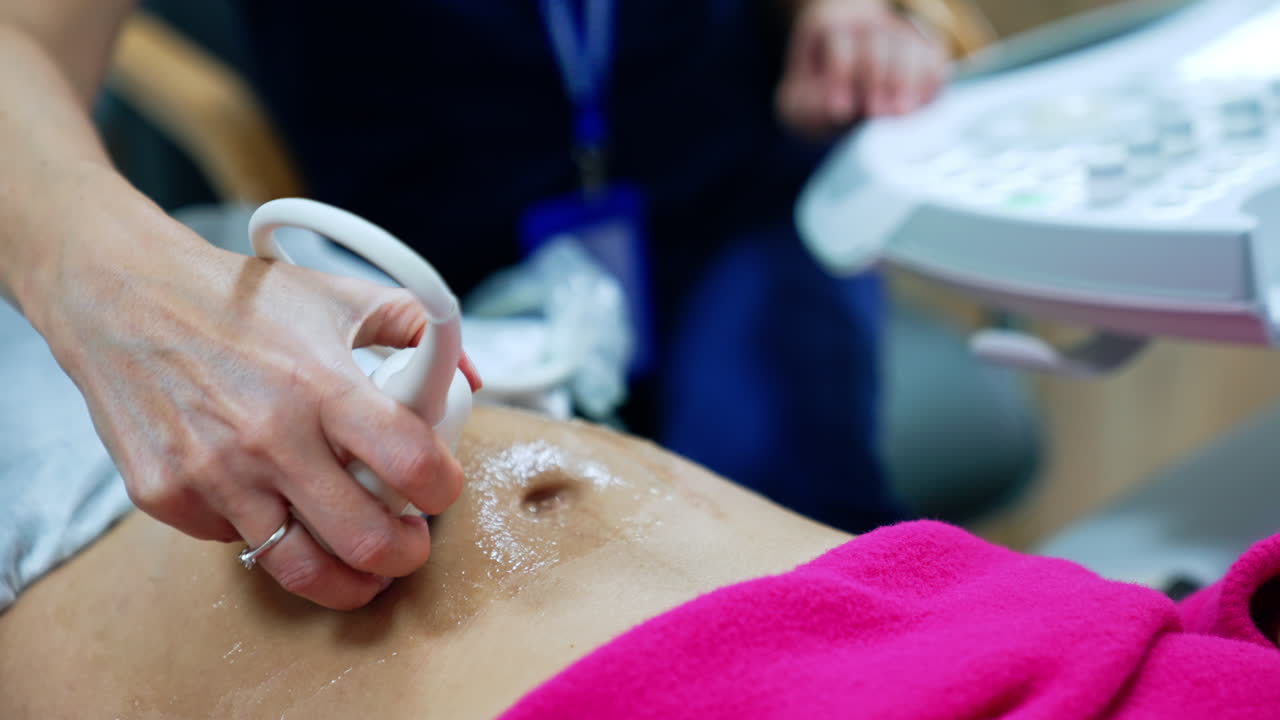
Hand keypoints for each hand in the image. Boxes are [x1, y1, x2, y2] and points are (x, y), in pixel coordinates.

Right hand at [39, 218, 480, 609]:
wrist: (123, 295)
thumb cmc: (243, 299)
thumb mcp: (338, 295)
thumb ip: (416, 327)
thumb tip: (468, 377)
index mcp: (322, 383)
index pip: (411, 463)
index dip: (443, 489)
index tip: (442, 489)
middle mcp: (268, 437)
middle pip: (364, 541)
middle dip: (405, 556)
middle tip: (410, 546)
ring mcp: (213, 474)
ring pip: (300, 569)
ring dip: (347, 580)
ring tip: (365, 570)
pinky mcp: (167, 497)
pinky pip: (237, 542)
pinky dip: (266, 532)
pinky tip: (273, 501)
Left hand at [776, 0, 948, 137]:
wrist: (843, 88)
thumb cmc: (816, 98)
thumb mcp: (799, 105)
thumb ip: (809, 108)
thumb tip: (839, 111)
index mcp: (829, 28)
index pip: (839, 43)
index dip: (840, 76)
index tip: (840, 111)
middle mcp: (867, 24)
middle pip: (876, 44)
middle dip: (877, 78)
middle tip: (876, 112)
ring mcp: (898, 33)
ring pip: (908, 48)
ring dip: (907, 81)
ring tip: (902, 113)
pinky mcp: (923, 48)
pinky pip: (934, 56)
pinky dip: (932, 79)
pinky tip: (923, 105)